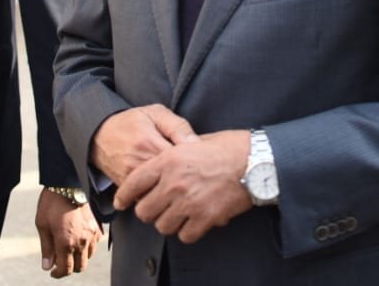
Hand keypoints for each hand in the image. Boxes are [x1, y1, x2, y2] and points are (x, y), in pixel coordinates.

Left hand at [35, 190, 101, 277]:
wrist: (68, 182)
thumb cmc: (52, 202)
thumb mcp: (42, 224)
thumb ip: (46, 247)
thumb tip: (47, 266)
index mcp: (66, 242)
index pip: (65, 269)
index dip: (58, 274)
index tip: (53, 272)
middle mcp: (81, 241)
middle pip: (79, 267)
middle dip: (69, 268)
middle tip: (60, 263)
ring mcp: (91, 234)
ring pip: (88, 257)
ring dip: (79, 258)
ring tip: (68, 250)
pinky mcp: (97, 226)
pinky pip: (95, 244)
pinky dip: (87, 247)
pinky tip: (78, 240)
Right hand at [90, 104, 196, 186]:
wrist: (98, 135)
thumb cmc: (131, 122)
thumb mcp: (155, 113)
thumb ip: (177, 125)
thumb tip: (196, 142)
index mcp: (149, 143)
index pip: (181, 161)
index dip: (196, 162)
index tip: (203, 160)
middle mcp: (139, 165)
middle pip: (172, 181)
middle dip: (187, 179)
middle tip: (196, 173)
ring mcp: (131, 180)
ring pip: (162, 194)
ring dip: (175, 190)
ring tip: (184, 181)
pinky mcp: (127, 190)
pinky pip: (149, 199)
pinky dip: (161, 195)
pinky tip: (169, 187)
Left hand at [115, 129, 251, 243]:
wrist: (257, 162)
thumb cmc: (230, 147)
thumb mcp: (195, 141)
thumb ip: (175, 153)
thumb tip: (164, 162)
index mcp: (169, 160)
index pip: (134, 183)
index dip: (124, 196)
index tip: (121, 203)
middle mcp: (174, 183)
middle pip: (145, 211)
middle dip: (149, 211)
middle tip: (158, 209)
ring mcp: (189, 202)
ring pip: (163, 226)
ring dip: (169, 223)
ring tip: (178, 215)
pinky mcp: (205, 218)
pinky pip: (184, 236)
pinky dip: (188, 232)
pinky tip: (195, 223)